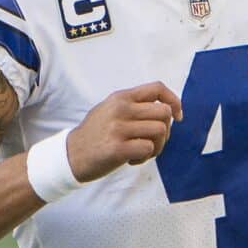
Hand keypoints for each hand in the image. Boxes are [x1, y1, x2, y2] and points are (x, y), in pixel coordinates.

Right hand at [66, 82, 183, 181]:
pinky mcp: (117, 148)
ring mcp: (118, 128)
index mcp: (121, 97)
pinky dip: (145, 157)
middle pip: (164, 113)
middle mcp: (120, 109)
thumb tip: (167, 108)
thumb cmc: (95, 135)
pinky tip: (131, 159)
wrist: (70, 155)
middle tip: (152, 142)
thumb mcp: (110, 110)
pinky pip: (148, 148)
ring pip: (160, 131)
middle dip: (166, 130)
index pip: (157, 88)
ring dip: (157, 146)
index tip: (177, 116)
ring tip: (141, 152)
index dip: (174, 101)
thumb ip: (134, 106)